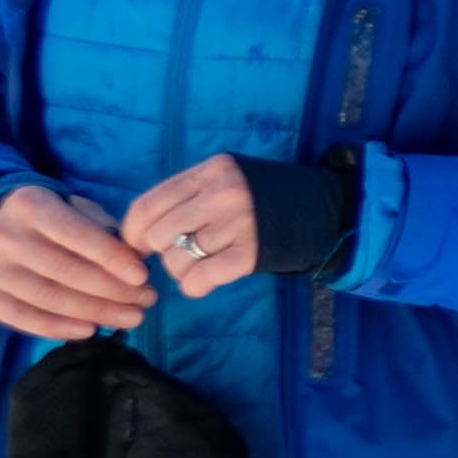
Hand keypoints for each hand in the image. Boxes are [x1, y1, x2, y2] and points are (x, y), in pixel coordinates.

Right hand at [0, 187, 155, 340]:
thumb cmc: (47, 218)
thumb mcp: (71, 206)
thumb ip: (102, 227)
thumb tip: (138, 258)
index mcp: (29, 205)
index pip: (76, 234)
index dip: (111, 257)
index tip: (142, 276)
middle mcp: (4, 236)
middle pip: (65, 271)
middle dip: (112, 290)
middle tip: (147, 301)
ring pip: (48, 298)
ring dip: (95, 312)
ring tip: (131, 318)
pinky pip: (22, 318)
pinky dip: (58, 328)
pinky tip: (90, 331)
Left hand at [117, 155, 267, 304]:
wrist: (326, 210)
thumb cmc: (265, 198)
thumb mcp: (226, 181)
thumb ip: (187, 196)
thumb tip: (136, 236)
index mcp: (213, 171)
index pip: (149, 204)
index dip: (132, 232)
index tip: (137, 246)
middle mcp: (224, 193)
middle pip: (159, 235)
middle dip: (163, 251)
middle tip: (182, 253)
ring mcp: (239, 223)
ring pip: (177, 260)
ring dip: (182, 270)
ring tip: (202, 264)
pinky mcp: (251, 254)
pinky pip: (199, 279)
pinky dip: (194, 287)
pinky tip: (204, 282)